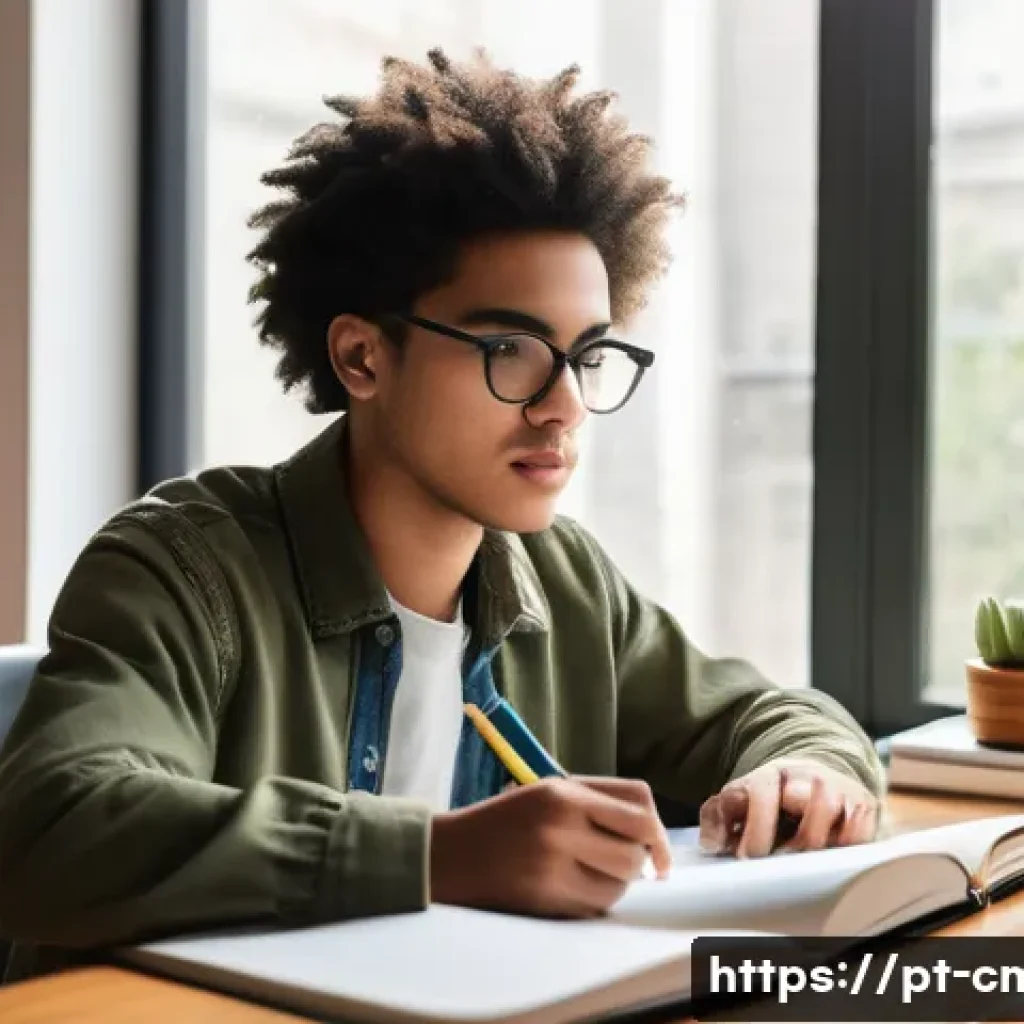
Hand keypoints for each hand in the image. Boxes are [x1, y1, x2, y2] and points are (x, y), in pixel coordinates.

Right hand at [430, 776, 671, 917]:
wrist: (449, 854)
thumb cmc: (506, 821)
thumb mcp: (549, 793)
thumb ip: (600, 804)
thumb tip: (654, 840)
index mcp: (564, 792)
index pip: (639, 805)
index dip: (658, 832)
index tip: (658, 851)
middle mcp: (561, 824)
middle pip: (636, 851)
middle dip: (637, 863)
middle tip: (617, 863)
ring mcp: (553, 864)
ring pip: (619, 884)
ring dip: (614, 884)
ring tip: (587, 873)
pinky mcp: (545, 899)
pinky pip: (595, 907)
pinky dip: (593, 902)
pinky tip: (569, 888)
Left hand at [698, 758, 877, 857]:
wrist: (814, 778)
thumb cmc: (770, 799)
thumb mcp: (739, 801)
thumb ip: (717, 818)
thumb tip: (713, 844)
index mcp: (770, 774)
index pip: (763, 793)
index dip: (756, 827)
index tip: (749, 857)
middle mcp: (806, 775)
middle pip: (801, 797)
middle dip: (789, 835)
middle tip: (779, 863)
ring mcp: (837, 788)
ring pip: (830, 809)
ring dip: (815, 841)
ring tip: (804, 863)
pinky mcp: (863, 805)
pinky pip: (859, 830)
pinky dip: (845, 847)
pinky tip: (829, 858)